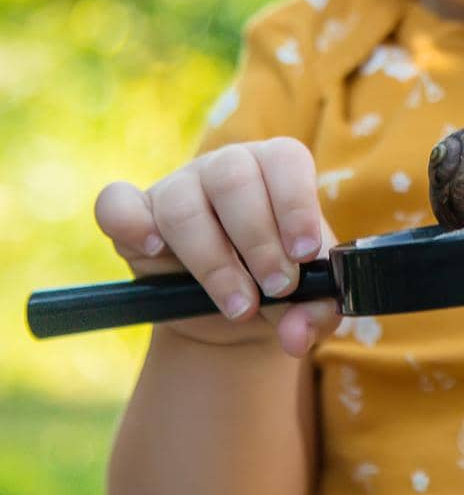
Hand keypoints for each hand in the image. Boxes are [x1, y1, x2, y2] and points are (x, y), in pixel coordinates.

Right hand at [93, 137, 342, 359]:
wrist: (238, 311)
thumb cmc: (282, 287)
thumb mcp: (310, 301)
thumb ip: (315, 314)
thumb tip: (296, 335)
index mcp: (276, 168)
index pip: (284, 159)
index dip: (296, 203)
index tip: (304, 253)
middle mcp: (227, 167)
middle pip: (233, 179)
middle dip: (259, 240)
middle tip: (277, 289)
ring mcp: (178, 187)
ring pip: (184, 205)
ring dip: (213, 261)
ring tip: (238, 305)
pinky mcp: (137, 215)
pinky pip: (118, 205)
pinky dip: (130, 224)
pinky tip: (154, 252)